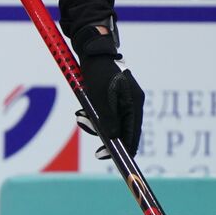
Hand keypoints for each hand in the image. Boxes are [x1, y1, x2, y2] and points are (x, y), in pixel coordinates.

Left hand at [74, 26, 144, 159]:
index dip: (127, 149)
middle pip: (123, 130)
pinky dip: (94, 116)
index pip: (134, 133)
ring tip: (81, 117)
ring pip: (112, 122)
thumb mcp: (100, 98)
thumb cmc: (96, 72)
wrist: (91, 52)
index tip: (119, 161)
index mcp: (134, 102)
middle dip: (106, 136)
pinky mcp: (113, 97)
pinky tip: (83, 112)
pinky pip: (106, 114)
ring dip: (96, 124)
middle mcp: (132, 102)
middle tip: (93, 143)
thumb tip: (113, 140)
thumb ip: (107, 119)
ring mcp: (123, 100)